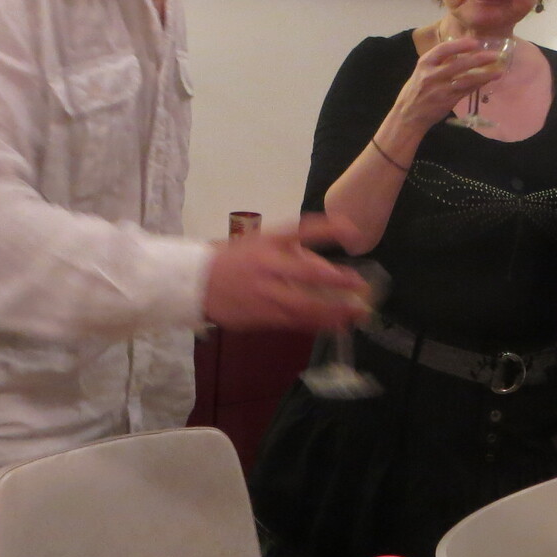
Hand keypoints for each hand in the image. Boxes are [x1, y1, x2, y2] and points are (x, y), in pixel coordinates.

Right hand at [204, 214, 371, 331]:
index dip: (328, 230)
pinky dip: (317, 324)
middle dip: (337, 280)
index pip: (301, 230)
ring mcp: (264, 293)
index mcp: (267, 242)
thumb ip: (293, 249)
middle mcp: (267, 266)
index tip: (352, 231)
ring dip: (333, 310)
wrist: (195, 282)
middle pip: (307, 272)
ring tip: (357, 313)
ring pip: (304, 304)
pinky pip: (294, 321)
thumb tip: (327, 262)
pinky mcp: (261, 315)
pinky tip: (336, 326)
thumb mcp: (262, 242)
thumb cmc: (235, 260)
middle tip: (361, 285)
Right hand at [393, 35, 506, 133]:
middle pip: (458, 65)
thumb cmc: (416, 90)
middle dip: (478, 59)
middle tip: (494, 55)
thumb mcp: (422, 72)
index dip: (460, 45)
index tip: (475, 42)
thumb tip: (461, 52)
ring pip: (465, 80)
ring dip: (484, 75)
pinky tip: (488, 81)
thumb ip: (438, 62)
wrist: (408, 115)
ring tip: (498, 71)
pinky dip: (478, 85)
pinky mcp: (447, 101)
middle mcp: (431, 75)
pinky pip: (466, 91)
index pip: (443, 49)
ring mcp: (440, 89)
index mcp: (424, 63)